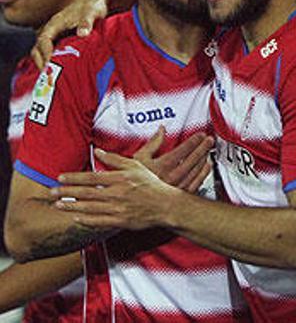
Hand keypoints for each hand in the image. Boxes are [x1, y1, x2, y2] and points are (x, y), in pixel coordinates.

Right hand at [32, 0, 133, 67]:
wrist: (97, 1)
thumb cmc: (93, 6)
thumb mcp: (91, 13)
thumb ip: (86, 22)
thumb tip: (82, 33)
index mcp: (55, 23)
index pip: (43, 40)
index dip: (45, 53)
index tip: (50, 65)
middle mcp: (52, 30)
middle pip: (38, 48)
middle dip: (41, 62)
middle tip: (49, 77)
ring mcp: (56, 35)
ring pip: (43, 52)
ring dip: (45, 64)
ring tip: (52, 78)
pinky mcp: (63, 40)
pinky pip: (52, 53)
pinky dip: (53, 62)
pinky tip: (61, 72)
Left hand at [51, 149, 178, 229]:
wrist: (166, 206)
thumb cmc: (151, 184)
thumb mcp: (136, 166)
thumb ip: (116, 159)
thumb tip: (98, 151)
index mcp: (120, 179)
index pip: (92, 178)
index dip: (74, 178)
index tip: (60, 178)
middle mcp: (117, 194)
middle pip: (87, 193)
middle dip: (67, 192)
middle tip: (51, 192)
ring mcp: (118, 209)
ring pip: (90, 208)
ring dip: (71, 206)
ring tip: (57, 205)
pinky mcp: (121, 221)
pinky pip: (99, 221)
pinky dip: (86, 220)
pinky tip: (75, 217)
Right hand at [132, 126, 213, 193]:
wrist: (133, 201)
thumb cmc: (134, 180)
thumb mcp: (139, 158)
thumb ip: (153, 142)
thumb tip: (161, 130)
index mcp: (163, 166)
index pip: (184, 149)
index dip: (195, 140)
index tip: (200, 135)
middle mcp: (172, 176)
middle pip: (193, 159)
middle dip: (203, 147)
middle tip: (209, 140)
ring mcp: (178, 186)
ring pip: (197, 170)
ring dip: (204, 158)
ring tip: (208, 150)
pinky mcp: (180, 195)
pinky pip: (197, 182)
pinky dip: (204, 173)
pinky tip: (206, 166)